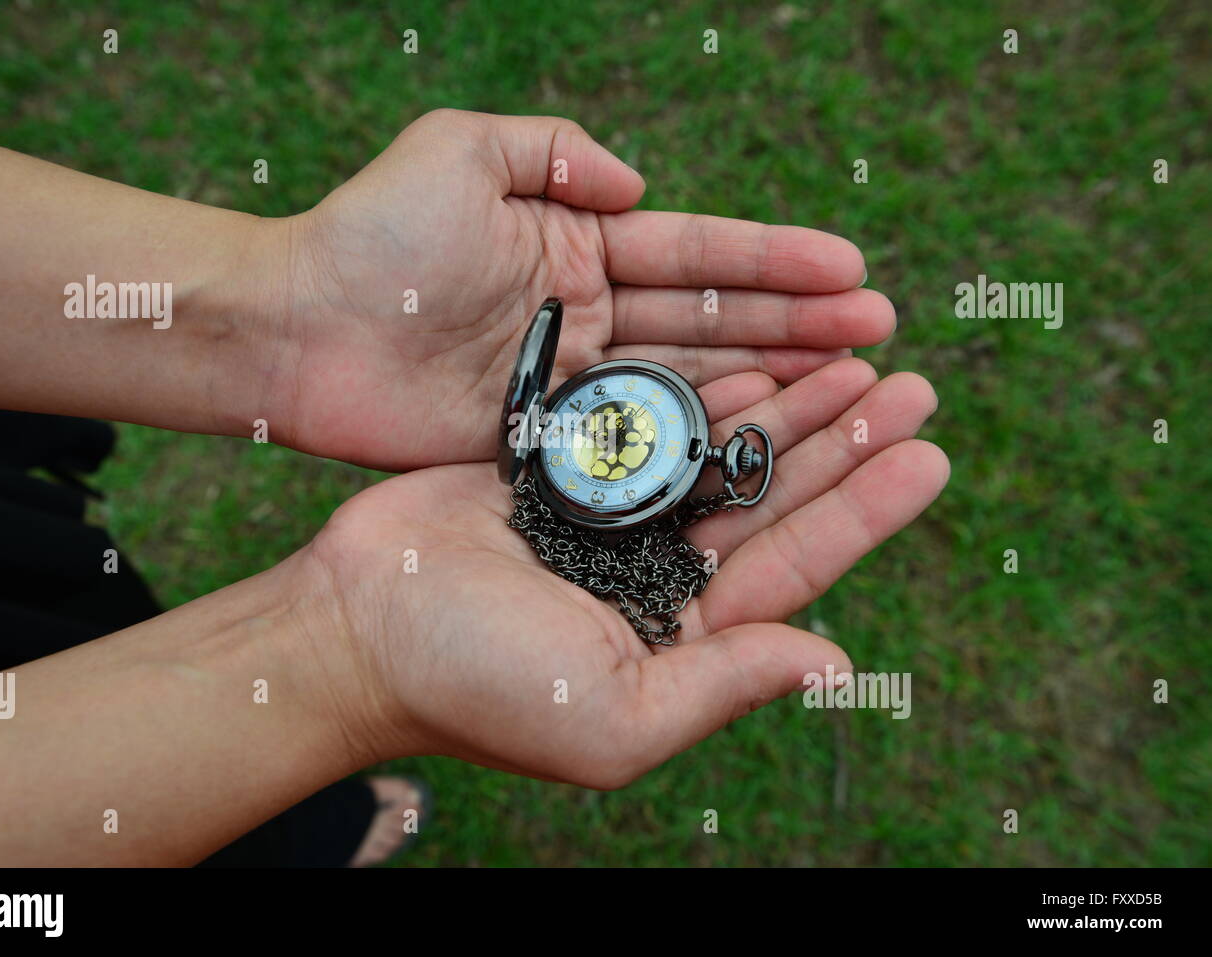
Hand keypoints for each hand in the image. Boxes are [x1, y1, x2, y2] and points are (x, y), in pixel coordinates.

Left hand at [261, 110, 894, 469]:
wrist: (298, 330)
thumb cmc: (373, 234)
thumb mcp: (461, 150)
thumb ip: (553, 152)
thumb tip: (637, 186)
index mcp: (575, 245)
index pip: (696, 252)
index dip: (775, 262)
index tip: (852, 269)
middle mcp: (586, 316)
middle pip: (710, 322)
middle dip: (797, 326)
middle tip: (881, 334)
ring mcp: (570, 385)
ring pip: (687, 384)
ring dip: (770, 385)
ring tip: (852, 386)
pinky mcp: (542, 445)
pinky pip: (634, 444)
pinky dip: (696, 444)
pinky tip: (763, 445)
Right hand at [302, 358, 946, 784]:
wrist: (356, 624)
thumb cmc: (475, 685)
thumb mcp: (614, 716)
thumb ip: (723, 687)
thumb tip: (833, 661)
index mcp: (680, 635)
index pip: (796, 565)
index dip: (867, 510)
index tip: (932, 455)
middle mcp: (657, 574)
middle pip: (772, 497)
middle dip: (845, 442)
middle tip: (912, 384)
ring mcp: (614, 517)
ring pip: (720, 451)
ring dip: (786, 403)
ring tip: (854, 356)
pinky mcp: (565, 468)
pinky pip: (649, 419)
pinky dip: (701, 388)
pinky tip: (755, 355)